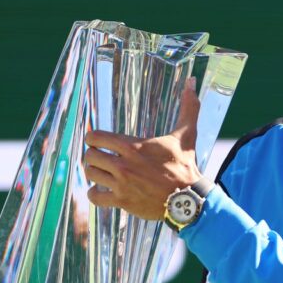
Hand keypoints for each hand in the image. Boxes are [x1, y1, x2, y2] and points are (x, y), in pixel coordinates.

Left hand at [83, 79, 201, 219]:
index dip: (94, 138)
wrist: (189, 199)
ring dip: (94, 173)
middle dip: (93, 155)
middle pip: (89, 156)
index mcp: (133, 146)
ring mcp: (122, 184)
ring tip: (102, 173)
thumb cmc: (186, 165)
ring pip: (91, 174)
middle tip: (102, 157)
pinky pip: (95, 197)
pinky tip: (103, 190)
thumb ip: (188, 108)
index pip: (95, 137)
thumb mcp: (186, 135)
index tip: (99, 142)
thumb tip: (192, 81)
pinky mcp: (122, 201)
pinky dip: (95, 193)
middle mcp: (124, 164)